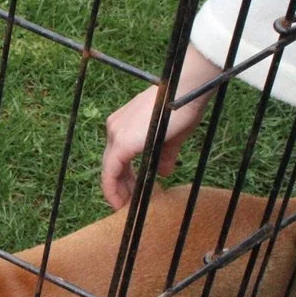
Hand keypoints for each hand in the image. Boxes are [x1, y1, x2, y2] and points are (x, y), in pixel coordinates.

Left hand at [101, 45, 219, 208]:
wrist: (186, 89)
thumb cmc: (182, 107)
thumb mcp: (171, 135)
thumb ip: (164, 154)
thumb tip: (164, 172)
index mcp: (123, 124)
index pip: (116, 156)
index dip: (122, 177)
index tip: (131, 193)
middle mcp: (114, 127)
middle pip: (111, 163)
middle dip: (120, 186)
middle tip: (129, 204)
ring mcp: (116, 134)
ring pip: (109, 169)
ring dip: (117, 190)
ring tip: (126, 207)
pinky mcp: (122, 143)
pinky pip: (111, 172)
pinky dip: (113, 189)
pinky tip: (121, 203)